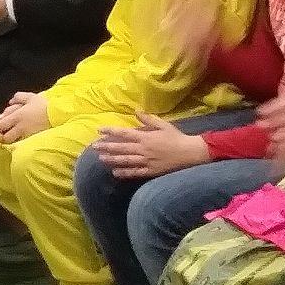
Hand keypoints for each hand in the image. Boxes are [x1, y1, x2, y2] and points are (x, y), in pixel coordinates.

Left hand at [0, 92, 49, 143]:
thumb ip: (18, 97)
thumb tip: (10, 102)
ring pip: (12, 143)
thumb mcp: (31, 97)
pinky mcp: (33, 141)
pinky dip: (18, 143)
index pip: (1, 124)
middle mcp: (20, 127)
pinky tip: (20, 141)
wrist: (57, 115)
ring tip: (11, 139)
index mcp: (17, 116)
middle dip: (2, 136)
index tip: (1, 126)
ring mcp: (27, 135)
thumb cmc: (44, 105)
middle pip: (5, 136)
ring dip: (9, 141)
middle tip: (4, 134)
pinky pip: (21, 144)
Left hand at [93, 114, 210, 178]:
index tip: (99, 130)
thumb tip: (136, 111)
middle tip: (94, 146)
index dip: (111, 131)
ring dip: (112, 159)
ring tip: (101, 158)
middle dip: (106, 146)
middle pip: (121, 148)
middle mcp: (143, 149)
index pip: (124, 133)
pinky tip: (115, 172)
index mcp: (145, 137)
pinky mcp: (150, 171)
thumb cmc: (176, 137)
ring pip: (125, 160)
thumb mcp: (163, 124)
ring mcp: (146, 161)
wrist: (190, 153)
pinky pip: (135, 172)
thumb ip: (148, 119)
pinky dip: (124, 172)